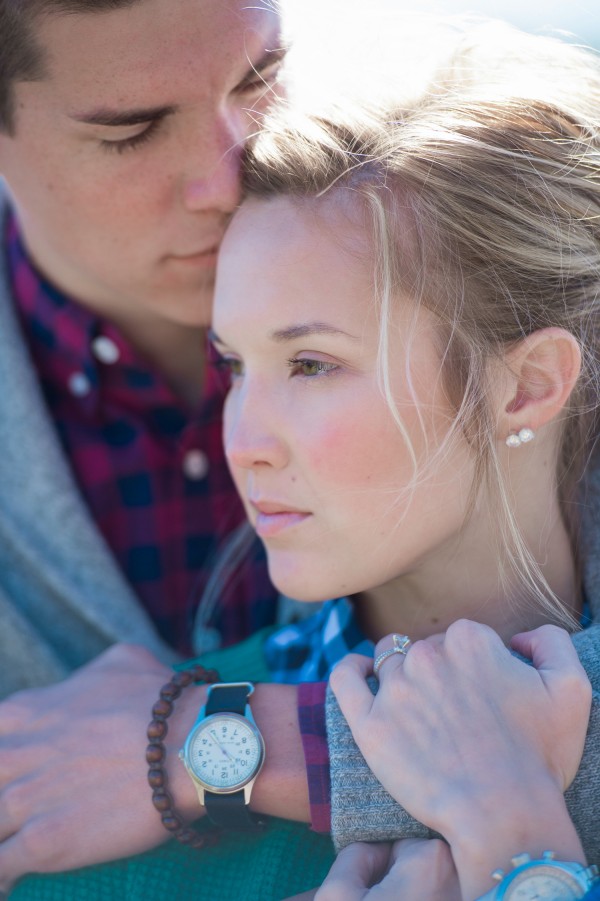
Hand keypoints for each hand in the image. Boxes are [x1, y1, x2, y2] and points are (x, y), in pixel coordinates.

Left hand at [0, 643, 206, 888]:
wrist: (193, 745)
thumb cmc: (163, 702)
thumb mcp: (121, 661)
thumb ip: (85, 677)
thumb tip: (86, 686)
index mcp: (26, 711)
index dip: (8, 758)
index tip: (23, 770)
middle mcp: (15, 754)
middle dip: (5, 794)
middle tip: (31, 802)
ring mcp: (25, 800)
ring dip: (6, 833)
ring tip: (25, 838)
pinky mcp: (44, 842)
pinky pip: (3, 866)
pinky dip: (8, 873)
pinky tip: (18, 876)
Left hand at [330, 621, 590, 897]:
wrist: (503, 814)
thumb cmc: (539, 757)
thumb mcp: (571, 687)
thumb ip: (549, 640)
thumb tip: (516, 638)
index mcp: (470, 640)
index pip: (463, 638)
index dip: (476, 666)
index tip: (484, 696)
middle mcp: (427, 655)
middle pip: (426, 649)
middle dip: (440, 673)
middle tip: (457, 715)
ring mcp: (395, 688)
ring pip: (389, 661)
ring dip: (402, 675)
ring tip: (419, 707)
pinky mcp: (369, 723)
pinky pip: (344, 679)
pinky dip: (350, 669)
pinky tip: (361, 673)